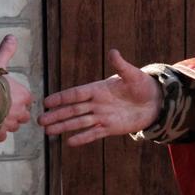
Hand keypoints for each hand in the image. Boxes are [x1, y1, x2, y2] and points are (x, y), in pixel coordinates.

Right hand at [0, 35, 32, 142]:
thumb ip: (6, 51)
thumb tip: (12, 36)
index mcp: (23, 95)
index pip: (28, 98)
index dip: (18, 97)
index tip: (8, 95)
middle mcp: (20, 111)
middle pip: (23, 115)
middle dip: (15, 112)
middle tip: (1, 106)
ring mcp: (10, 124)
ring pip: (13, 126)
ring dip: (6, 123)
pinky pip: (2, 136)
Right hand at [39, 49, 161, 145]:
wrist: (155, 102)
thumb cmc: (143, 85)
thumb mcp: (133, 75)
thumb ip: (121, 66)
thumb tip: (113, 52)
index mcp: (98, 89)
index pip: (76, 94)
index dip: (61, 98)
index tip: (46, 102)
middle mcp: (96, 103)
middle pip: (72, 110)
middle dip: (56, 115)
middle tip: (39, 120)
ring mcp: (102, 116)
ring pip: (79, 122)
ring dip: (63, 127)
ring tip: (48, 132)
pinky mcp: (110, 128)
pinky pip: (93, 133)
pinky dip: (82, 138)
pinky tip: (69, 142)